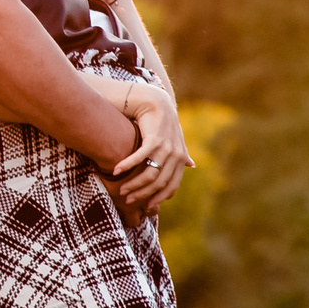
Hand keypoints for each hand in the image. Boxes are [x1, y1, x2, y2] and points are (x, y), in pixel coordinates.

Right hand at [110, 87, 187, 209]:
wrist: (156, 102)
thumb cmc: (164, 122)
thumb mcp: (176, 139)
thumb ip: (182, 154)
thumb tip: (192, 165)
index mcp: (181, 159)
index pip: (171, 186)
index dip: (158, 198)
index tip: (145, 205)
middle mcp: (176, 156)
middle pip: (158, 183)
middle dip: (142, 194)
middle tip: (128, 199)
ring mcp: (166, 148)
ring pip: (149, 175)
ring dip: (134, 184)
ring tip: (121, 190)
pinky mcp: (155, 139)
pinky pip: (140, 158)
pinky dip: (127, 165)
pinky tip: (116, 171)